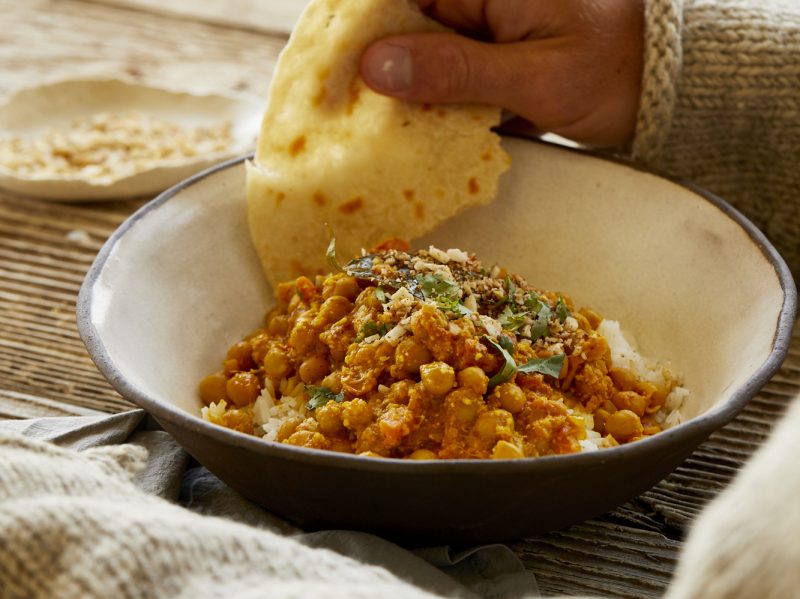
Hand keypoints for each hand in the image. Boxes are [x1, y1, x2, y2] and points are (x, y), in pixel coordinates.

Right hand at [360, 0, 644, 148]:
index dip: (357, 21)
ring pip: (420, 54)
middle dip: (371, 65)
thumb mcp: (536, 75)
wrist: (663, 90)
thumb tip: (375, 67)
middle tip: (332, 110)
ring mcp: (485, 27)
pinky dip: (429, 106)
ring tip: (361, 131)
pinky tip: (409, 135)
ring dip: (398, 93)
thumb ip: (455, 70)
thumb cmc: (614, 71)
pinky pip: (445, 78)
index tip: (322, 61)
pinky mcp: (491, 57)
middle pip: (403, 21)